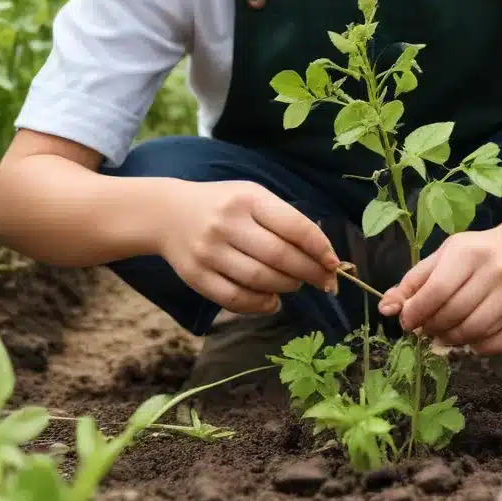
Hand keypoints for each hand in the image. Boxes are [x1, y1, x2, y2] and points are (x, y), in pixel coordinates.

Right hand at [156, 179, 341, 315]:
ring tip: (295, 284)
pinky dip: (260, 304)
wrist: (168, 213)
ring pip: (259, 279)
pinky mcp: (196, 276)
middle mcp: (228, 224)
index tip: (333, 263)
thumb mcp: (252, 196)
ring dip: (286, 286)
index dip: (318, 247)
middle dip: (309, 272)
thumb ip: (283, 219)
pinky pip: (235, 298)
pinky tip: (272, 301)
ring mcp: (210, 252)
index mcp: (248, 199)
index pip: (293, 225)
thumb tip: (321, 253)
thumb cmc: (223, 204)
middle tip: (325, 281)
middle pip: (279, 256)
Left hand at [376, 217, 501, 355]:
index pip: (435, 293)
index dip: (415, 313)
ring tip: (446, 334)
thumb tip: (385, 308)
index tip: (408, 322)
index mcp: (468, 252)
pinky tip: (472, 338)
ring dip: (452, 340)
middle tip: (427, 329)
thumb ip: (416, 280)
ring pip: (473, 333)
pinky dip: (478, 348)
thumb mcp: (449, 253)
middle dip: (432, 328)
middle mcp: (495, 272)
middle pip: (452, 316)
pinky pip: (497, 345)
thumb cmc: (485, 249)